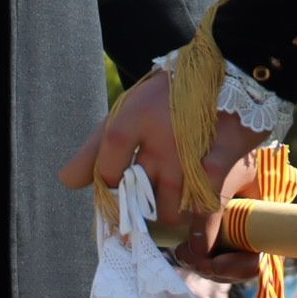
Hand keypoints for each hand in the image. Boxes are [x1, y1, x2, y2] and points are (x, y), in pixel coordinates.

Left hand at [62, 67, 270, 272]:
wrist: (230, 67)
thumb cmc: (171, 96)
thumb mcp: (130, 111)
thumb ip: (96, 146)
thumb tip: (66, 181)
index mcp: (133, 118)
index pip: (106, 169)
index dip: (107, 190)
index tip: (113, 197)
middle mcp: (160, 137)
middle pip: (138, 197)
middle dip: (137, 214)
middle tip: (140, 217)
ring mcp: (191, 152)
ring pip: (171, 210)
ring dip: (168, 218)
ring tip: (169, 216)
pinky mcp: (221, 159)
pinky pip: (206, 207)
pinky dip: (201, 226)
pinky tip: (197, 230)